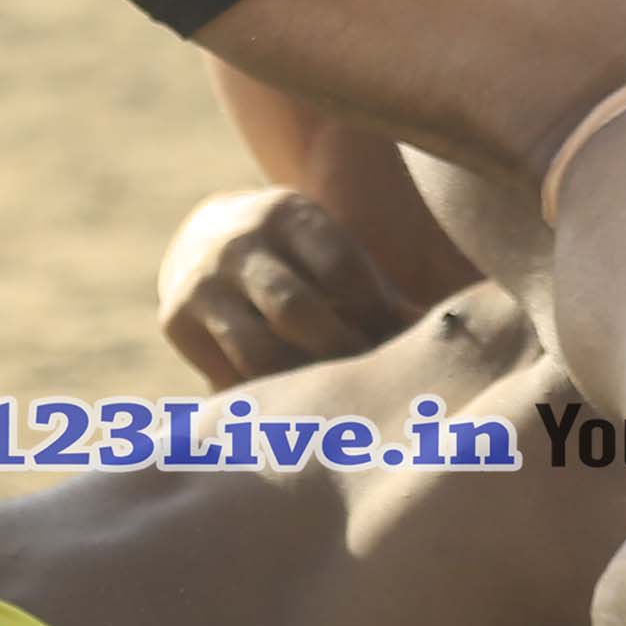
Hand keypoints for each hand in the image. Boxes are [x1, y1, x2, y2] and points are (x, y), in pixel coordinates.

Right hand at [153, 184, 416, 385]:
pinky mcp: (175, 321)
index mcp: (288, 214)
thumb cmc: (300, 260)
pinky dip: (265, 399)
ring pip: (257, 353)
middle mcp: (238, 243)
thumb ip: (382, 298)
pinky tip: (293, 411)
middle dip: (341, 353)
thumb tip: (450, 343)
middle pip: (296, 311)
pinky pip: (227, 376)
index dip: (376, 314)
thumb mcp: (332, 254)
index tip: (395, 344)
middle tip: (371, 385)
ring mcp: (201, 283)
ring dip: (303, 386)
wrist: (203, 238)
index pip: (342, 270)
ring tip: (337, 404)